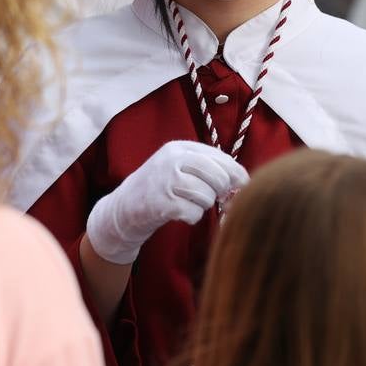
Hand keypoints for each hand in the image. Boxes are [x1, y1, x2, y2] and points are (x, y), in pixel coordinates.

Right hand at [85, 141, 247, 264]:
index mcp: (179, 147)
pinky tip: (179, 213)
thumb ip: (207, 167)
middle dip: (220, 191)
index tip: (241, 185)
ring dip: (203, 205)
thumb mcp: (179, 167)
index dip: (236, 173)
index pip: (219, 158)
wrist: (123, 208)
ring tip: (187, 203)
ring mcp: (165, 180)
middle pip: (218, 177)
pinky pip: (194, 213)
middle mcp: (172, 159)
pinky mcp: (161, 203)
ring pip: (207, 196)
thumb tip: (242, 180)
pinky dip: (191, 217)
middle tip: (211, 197)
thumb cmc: (159, 188)